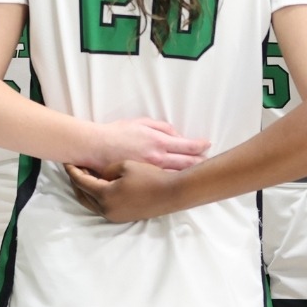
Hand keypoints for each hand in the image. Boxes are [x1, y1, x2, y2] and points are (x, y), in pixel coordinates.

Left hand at [65, 160, 186, 222]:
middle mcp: (107, 210)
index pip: (81, 182)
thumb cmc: (149, 176)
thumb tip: (99, 175)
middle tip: (74, 168)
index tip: (67, 161)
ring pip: (91, 203)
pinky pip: (102, 206)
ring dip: (86, 190)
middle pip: (82, 195)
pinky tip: (100, 185)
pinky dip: (97, 196)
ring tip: (85, 175)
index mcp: (105, 196)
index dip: (73, 171)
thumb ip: (106, 169)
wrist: (171, 192)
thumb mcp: (125, 165)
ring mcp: (115, 216)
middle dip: (76, 181)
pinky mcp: (123, 217)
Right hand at [86, 118, 209, 173]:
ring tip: (199, 174)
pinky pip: (164, 184)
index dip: (200, 146)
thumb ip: (162, 127)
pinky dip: (175, 183)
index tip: (207, 145)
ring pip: (178, 176)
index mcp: (159, 142)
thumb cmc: (117, 133)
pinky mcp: (143, 182)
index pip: (187, 146)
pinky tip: (179, 183)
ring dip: (190, 174)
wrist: (96, 148)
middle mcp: (158, 159)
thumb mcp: (142, 122)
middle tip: (209, 162)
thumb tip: (178, 135)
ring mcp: (151, 173)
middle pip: (188, 164)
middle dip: (200, 162)